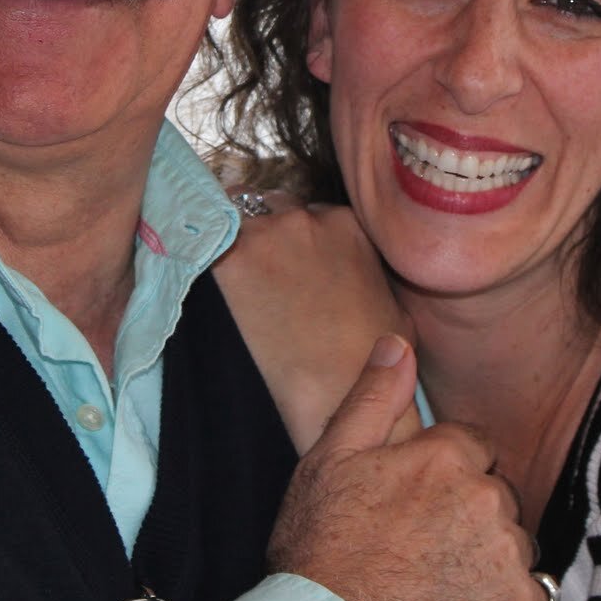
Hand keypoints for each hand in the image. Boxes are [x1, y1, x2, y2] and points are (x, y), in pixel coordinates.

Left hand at [214, 197, 415, 450]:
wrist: (337, 391)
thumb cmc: (371, 360)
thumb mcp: (394, 304)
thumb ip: (371, 274)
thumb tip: (360, 277)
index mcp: (347, 223)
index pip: (309, 212)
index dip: (295, 239)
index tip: (286, 261)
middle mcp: (307, 217)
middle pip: (271, 209)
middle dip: (267, 236)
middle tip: (261, 274)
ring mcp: (268, 233)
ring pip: (238, 220)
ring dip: (237, 246)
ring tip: (236, 284)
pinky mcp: (233, 258)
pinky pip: (208, 244)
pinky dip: (206, 260)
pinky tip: (209, 285)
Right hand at [268, 336, 543, 600]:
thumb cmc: (321, 556)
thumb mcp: (329, 463)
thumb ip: (373, 398)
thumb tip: (398, 342)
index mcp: (446, 460)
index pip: (475, 446)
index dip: (445, 472)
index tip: (416, 503)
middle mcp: (487, 503)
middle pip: (497, 496)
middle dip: (469, 515)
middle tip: (419, 548)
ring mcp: (508, 562)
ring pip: (512, 547)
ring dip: (486, 560)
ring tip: (434, 585)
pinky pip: (526, 598)